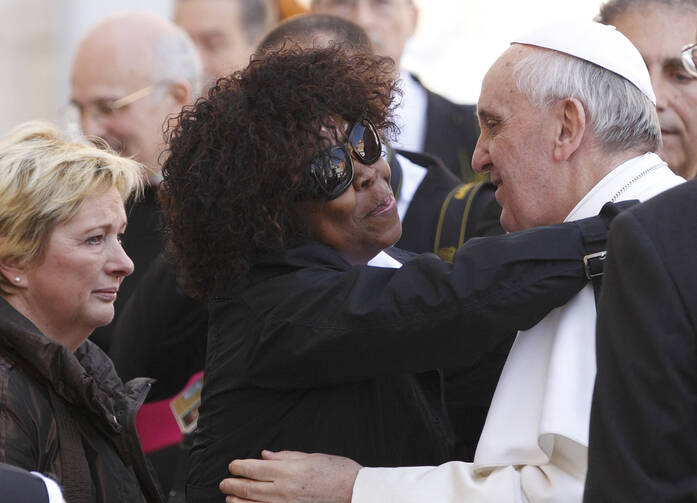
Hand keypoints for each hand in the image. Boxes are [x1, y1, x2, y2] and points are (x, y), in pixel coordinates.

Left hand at [219, 450, 361, 502]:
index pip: (255, 468)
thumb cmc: (337, 471)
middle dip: (233, 486)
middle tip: (224, 483)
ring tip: (230, 499)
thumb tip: (265, 456)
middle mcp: (284, 490)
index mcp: (289, 471)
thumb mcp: (311, 457)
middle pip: (250, 489)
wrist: (354, 492)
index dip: (239, 467)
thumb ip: (285, 457)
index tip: (232, 466)